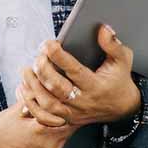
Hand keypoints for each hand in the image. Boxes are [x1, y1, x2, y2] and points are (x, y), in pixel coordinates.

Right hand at [0, 101, 79, 147]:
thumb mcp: (12, 112)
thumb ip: (31, 100)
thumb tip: (39, 87)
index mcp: (41, 130)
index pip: (65, 115)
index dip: (62, 107)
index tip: (58, 103)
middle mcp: (49, 147)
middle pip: (66, 129)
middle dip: (60, 119)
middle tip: (51, 113)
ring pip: (61, 141)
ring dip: (55, 132)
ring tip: (40, 127)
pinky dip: (47, 145)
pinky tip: (34, 141)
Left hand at [16, 25, 141, 127]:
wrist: (122, 108)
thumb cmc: (119, 80)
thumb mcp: (122, 61)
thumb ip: (113, 45)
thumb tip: (102, 29)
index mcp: (96, 86)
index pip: (74, 70)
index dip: (58, 56)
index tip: (48, 43)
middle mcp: (83, 101)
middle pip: (57, 87)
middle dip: (43, 69)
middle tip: (38, 55)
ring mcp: (73, 112)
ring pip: (47, 103)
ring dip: (33, 85)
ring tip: (27, 69)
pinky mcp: (65, 119)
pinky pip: (43, 115)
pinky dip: (30, 102)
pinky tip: (24, 87)